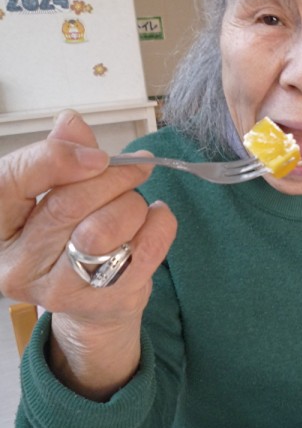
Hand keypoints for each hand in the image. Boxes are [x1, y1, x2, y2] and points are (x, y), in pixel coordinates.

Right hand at [0, 110, 176, 396]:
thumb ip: (60, 157)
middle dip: (112, 177)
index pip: (13, 182)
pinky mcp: (104, 302)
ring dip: (133, 203)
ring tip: (136, 201)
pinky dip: (159, 224)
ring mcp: (60, 290)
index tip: (97, 154)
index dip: (57, 159)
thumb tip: (70, 124)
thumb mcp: (51, 195)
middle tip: (136, 166)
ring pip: (104, 230)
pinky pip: (144, 251)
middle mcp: (19, 265)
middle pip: (67, 205)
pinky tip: (155, 217)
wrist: (89, 304)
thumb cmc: (66, 238)